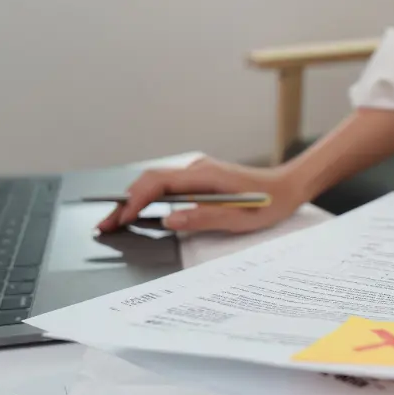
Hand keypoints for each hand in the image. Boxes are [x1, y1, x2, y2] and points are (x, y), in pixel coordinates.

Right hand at [97, 156, 308, 233]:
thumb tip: (170, 220)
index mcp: (205, 175)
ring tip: (115, 221)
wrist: (288, 186)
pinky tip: (138, 213)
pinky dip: (148, 198)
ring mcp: (197, 172)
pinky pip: (166, 185)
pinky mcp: (199, 179)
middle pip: (150, 180)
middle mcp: (197, 168)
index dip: (136, 201)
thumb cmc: (269, 203)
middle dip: (125, 202)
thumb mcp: (240, 218)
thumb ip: (204, 218)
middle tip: (104, 226)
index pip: (159, 183)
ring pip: (156, 181)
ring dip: (134, 199)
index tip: (121, 219)